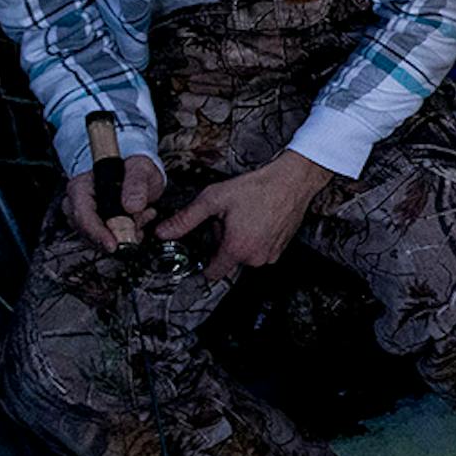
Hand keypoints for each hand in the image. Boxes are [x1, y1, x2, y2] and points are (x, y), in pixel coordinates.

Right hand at [65, 153, 164, 250]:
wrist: (139, 174)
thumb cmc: (134, 168)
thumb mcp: (140, 169)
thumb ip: (137, 185)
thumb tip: (132, 206)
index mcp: (81, 186)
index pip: (82, 215)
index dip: (97, 233)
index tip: (113, 245)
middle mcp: (78, 203)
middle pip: (87, 231)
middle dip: (115, 235)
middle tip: (138, 228)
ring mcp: (85, 217)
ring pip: (99, 239)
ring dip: (125, 233)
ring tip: (143, 215)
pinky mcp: (97, 227)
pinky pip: (109, 240)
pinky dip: (127, 235)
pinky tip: (140, 221)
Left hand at [152, 150, 334, 280]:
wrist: (291, 181)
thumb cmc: (258, 188)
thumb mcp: (214, 199)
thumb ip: (186, 219)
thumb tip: (163, 232)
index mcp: (236, 248)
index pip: (212, 273)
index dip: (202, 263)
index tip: (201, 251)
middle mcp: (255, 257)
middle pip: (227, 261)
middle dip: (222, 244)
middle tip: (225, 221)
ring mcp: (270, 255)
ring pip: (244, 256)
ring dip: (239, 242)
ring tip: (244, 218)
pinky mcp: (281, 249)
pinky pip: (260, 251)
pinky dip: (255, 240)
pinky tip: (256, 220)